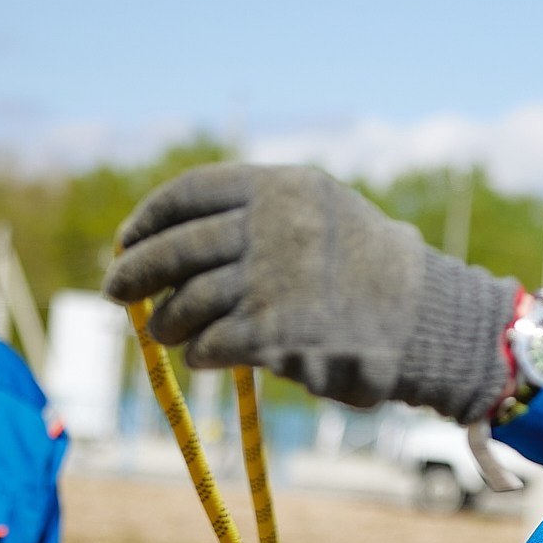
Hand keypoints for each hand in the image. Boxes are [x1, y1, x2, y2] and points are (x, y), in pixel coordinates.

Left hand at [104, 163, 520, 423]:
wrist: (426, 319)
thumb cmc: (371, 269)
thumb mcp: (322, 213)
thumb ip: (259, 216)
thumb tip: (171, 241)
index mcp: (283, 188)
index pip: (190, 194)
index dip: (148, 219)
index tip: (128, 239)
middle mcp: (273, 227)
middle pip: (174, 248)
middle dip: (134, 271)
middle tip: (116, 289)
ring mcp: (271, 281)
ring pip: (185, 302)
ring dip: (167, 321)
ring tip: (166, 330)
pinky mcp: (272, 334)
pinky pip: (208, 343)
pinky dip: (199, 351)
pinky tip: (205, 354)